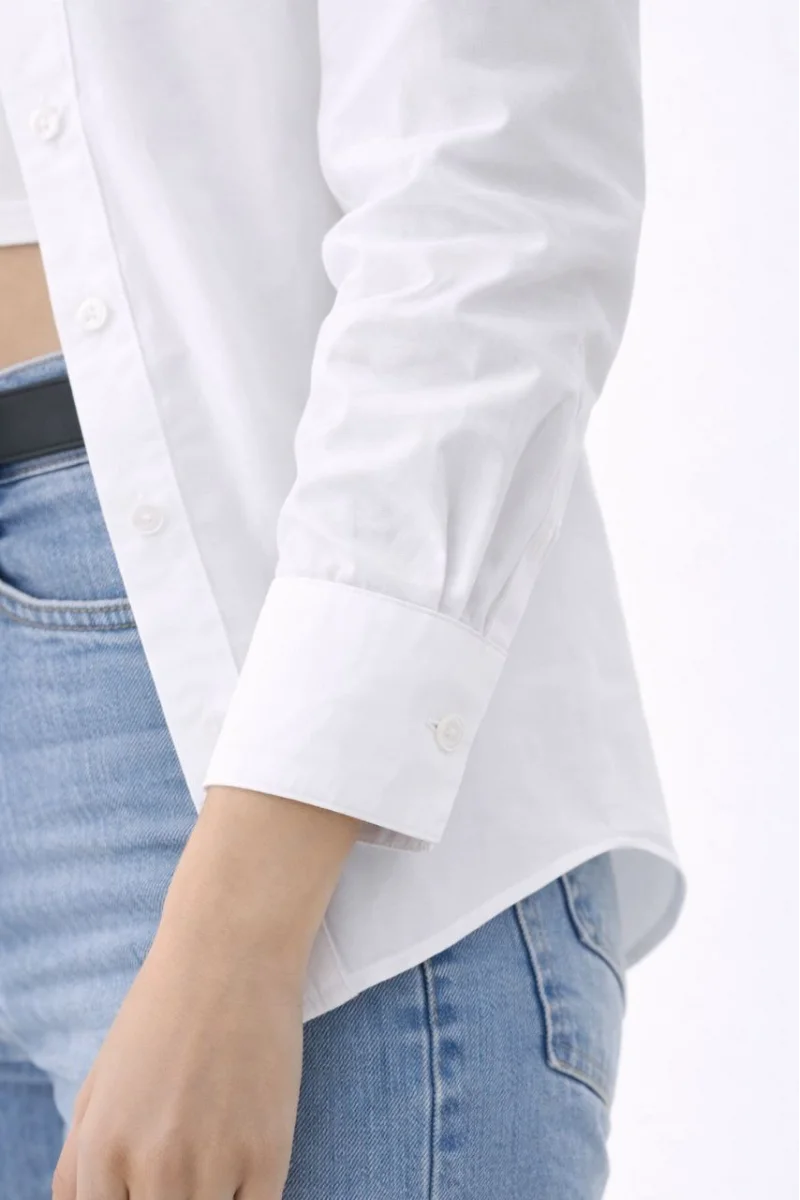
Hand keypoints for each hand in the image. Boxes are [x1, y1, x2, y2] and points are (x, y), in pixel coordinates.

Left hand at [52, 909, 303, 1198]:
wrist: (231, 952)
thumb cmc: (161, 1015)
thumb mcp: (97, 1087)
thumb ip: (78, 1167)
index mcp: (102, 1149)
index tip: (151, 1186)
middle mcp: (152, 1165)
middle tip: (183, 1165)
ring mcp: (213, 1163)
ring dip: (211, 1197)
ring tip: (214, 1155)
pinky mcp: (268, 1154)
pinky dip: (248, 1197)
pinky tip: (244, 1160)